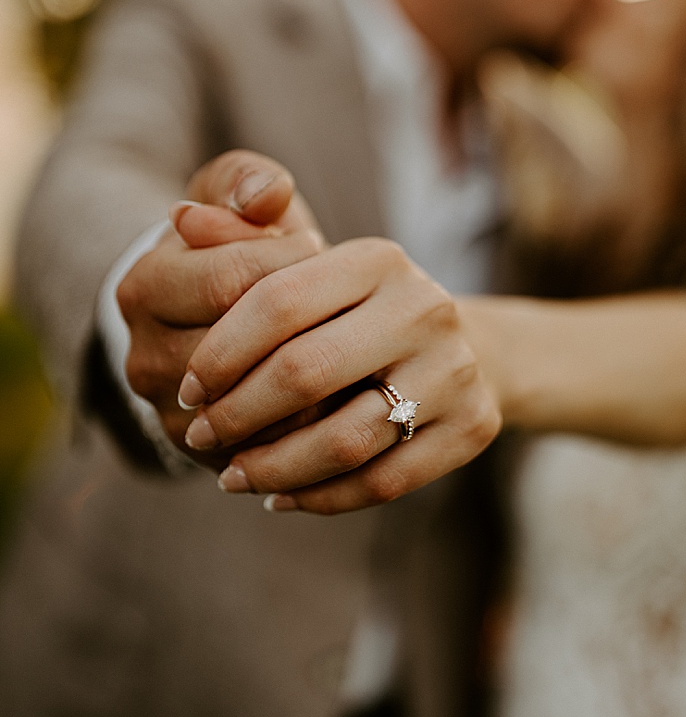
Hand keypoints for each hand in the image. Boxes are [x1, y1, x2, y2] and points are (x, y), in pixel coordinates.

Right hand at [116, 150, 326, 466]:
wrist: (219, 319)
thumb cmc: (240, 247)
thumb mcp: (236, 201)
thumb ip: (249, 184)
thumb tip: (267, 195)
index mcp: (144, 289)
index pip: (231, 279)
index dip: (289, 261)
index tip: (318, 247)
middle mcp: (146, 358)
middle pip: (249, 346)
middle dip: (310, 319)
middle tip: (345, 300)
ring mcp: (176, 414)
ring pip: (267, 402)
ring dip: (324, 375)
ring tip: (358, 341)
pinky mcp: (214, 454)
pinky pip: (280, 444)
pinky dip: (324, 418)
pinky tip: (354, 388)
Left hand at [180, 237, 502, 513]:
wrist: (463, 349)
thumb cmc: (358, 309)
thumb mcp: (307, 263)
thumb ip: (240, 239)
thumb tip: (181, 218)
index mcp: (380, 259)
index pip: (277, 302)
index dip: (219, 354)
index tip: (189, 389)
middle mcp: (427, 308)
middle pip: (306, 374)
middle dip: (237, 415)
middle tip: (201, 435)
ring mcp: (456, 370)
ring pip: (345, 440)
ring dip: (274, 469)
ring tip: (234, 475)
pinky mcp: (474, 426)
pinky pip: (384, 481)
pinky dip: (323, 498)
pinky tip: (284, 495)